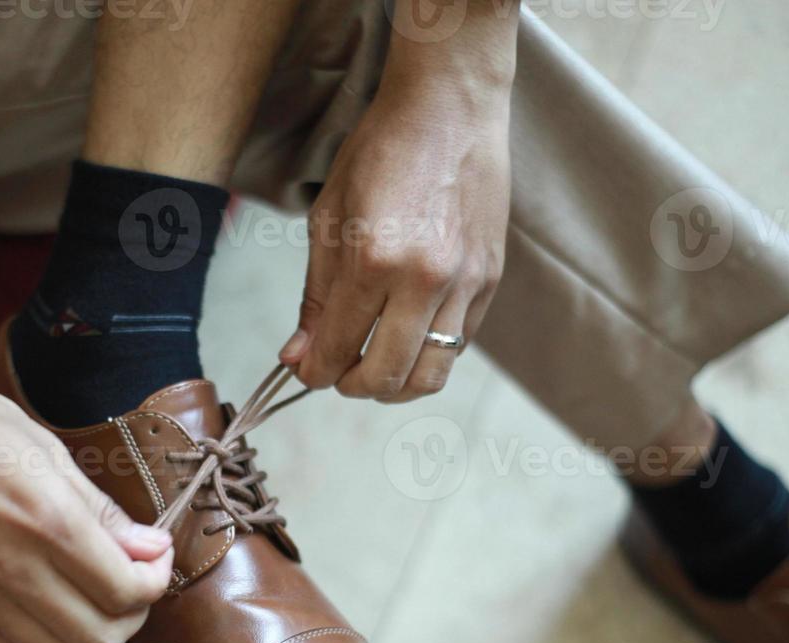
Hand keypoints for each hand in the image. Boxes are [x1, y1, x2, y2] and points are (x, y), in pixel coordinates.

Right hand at [0, 318, 173, 642]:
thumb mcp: (42, 446)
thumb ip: (98, 507)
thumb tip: (146, 546)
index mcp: (51, 522)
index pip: (130, 590)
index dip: (156, 578)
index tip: (153, 554)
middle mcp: (19, 570)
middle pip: (102, 638)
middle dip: (130, 613)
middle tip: (126, 579)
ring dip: (82, 632)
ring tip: (79, 595)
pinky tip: (27, 610)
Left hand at [280, 79, 511, 402]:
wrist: (449, 110)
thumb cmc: (381, 153)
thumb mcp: (328, 219)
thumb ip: (316, 296)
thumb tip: (298, 355)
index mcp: (374, 260)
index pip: (338, 349)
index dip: (314, 372)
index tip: (306, 370)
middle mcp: (424, 280)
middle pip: (385, 376)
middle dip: (351, 386)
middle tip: (337, 372)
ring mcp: (465, 283)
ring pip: (429, 376)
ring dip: (394, 386)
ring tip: (374, 367)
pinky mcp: (490, 280)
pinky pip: (457, 346)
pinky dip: (427, 356)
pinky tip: (407, 336)